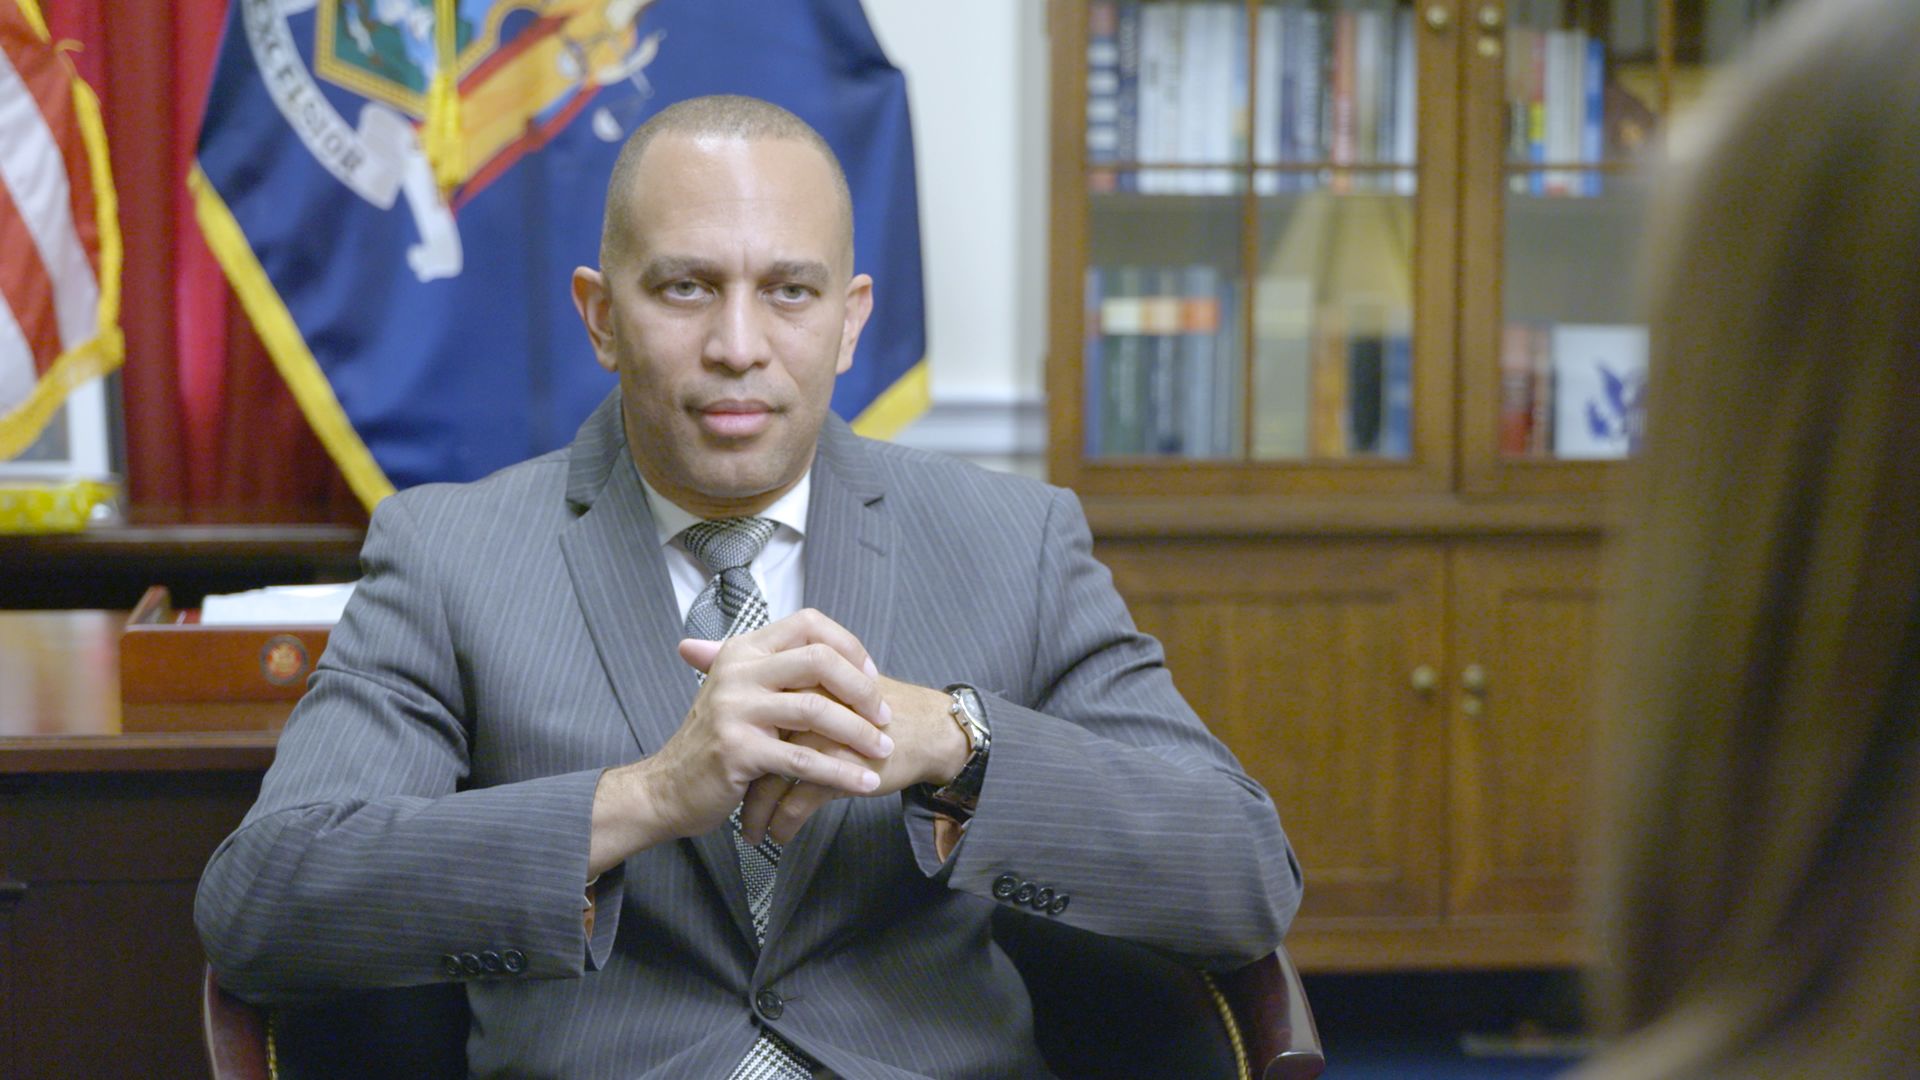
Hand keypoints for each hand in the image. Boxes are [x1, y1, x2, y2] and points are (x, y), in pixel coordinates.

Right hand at [589, 610, 891, 873]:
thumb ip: (780, 671)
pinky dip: (841, 773)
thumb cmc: (715, 742)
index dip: (848, 645)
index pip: (808, 623)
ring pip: (816, 710)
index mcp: (743, 650)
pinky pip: (803, 760)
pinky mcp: (738, 751)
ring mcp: (735, 710)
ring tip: (883, 750)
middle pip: (818, 660)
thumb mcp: (740, 693)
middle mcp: (737, 671)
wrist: (668, 788)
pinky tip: (864, 783)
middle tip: (886, 715)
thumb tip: (835, 652)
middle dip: (862, 689)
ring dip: (859, 733)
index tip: (871, 676)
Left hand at [740, 676, 969, 844]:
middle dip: (737, 785)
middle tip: (727, 806)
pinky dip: (784, 823)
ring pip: (770, 780)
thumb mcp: (824, 685)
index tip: (720, 768)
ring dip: (757, 813)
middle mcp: (803, 705)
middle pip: (753, 748)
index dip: (730, 744)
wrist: (925, 729)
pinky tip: (779, 836)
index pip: (747, 714)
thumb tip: (693, 649)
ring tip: (751, 832)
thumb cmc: (872, 707)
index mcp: (796, 680)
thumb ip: (776, 680)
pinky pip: (798, 801)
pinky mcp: (839, 766)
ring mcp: (820, 736)